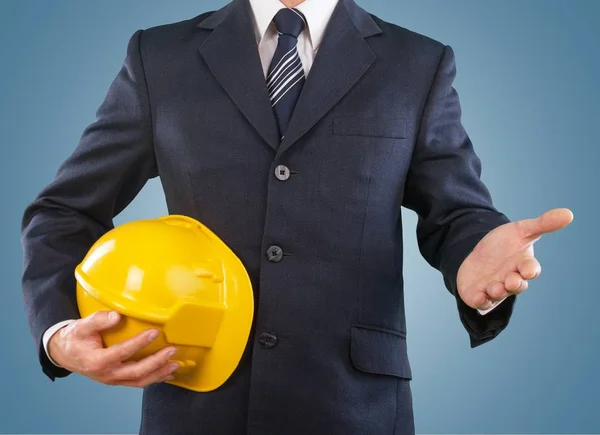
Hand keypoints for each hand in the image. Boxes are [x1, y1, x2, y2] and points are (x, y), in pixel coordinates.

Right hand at [47, 310, 179, 386]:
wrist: (65, 354)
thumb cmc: (75, 339)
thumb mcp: (82, 326)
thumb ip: (99, 320)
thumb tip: (116, 316)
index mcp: (97, 361)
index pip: (122, 352)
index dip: (139, 343)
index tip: (154, 332)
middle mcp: (107, 374)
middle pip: (136, 372)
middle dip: (156, 362)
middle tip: (171, 351)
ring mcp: (113, 379)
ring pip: (139, 381)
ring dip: (159, 374)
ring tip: (175, 364)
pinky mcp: (118, 380)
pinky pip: (138, 382)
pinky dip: (154, 378)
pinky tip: (167, 373)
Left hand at [457, 208, 573, 309]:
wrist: (476, 254)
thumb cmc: (503, 244)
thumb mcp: (520, 230)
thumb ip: (543, 224)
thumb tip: (569, 213)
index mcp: (523, 264)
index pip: (531, 268)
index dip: (530, 270)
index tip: (528, 270)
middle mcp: (511, 279)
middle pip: (517, 285)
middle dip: (515, 284)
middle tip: (511, 281)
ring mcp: (495, 288)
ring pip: (499, 295)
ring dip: (497, 292)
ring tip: (494, 288)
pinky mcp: (478, 294)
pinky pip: (480, 301)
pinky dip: (479, 300)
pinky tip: (477, 297)